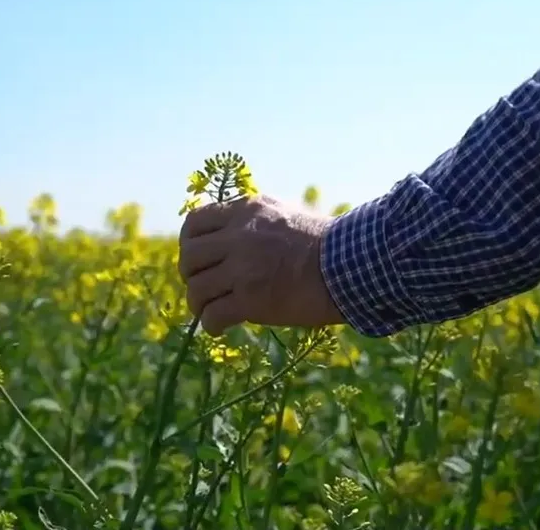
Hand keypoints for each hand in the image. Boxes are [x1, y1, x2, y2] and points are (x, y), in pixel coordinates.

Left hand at [177, 195, 344, 335]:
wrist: (351, 265)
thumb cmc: (326, 242)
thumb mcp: (285, 212)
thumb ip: (254, 219)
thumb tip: (231, 233)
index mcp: (246, 211)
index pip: (195, 222)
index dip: (189, 243)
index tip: (197, 257)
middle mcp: (238, 236)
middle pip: (189, 257)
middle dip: (190, 275)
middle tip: (203, 286)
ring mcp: (243, 268)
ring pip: (197, 288)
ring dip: (199, 303)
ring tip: (209, 311)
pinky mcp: (251, 299)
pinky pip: (213, 315)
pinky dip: (211, 325)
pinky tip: (219, 328)